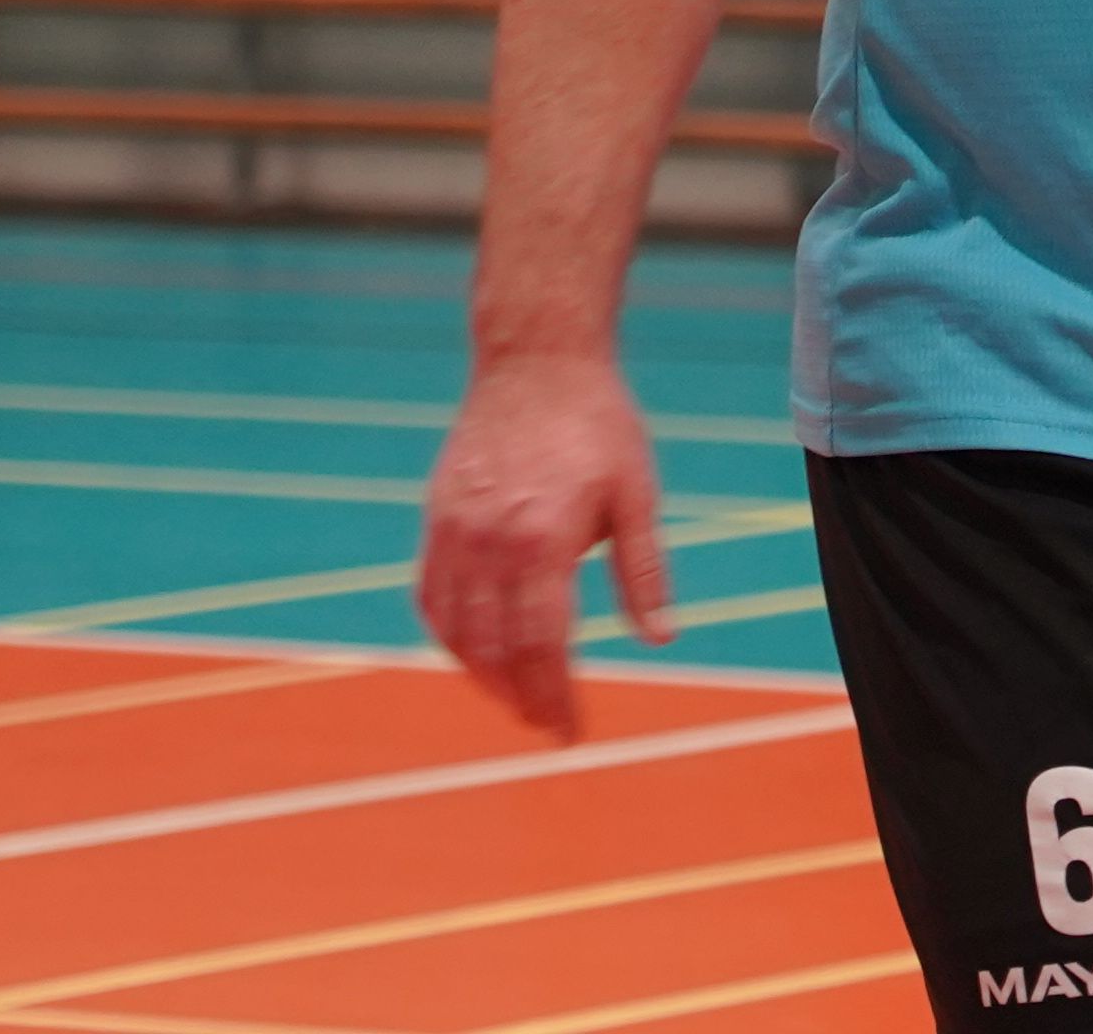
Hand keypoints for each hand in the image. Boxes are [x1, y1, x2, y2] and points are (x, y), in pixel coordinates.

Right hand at [416, 349, 668, 734]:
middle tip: (546, 724)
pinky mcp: (436, 519)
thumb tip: (661, 639)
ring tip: (515, 698)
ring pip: (455, 632)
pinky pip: (431, 596)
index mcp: (543, 540)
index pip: (542, 646)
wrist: (535, 361)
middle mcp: (488, 543)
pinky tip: (476, 652)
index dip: (554, 698)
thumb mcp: (636, 493)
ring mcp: (453, 532)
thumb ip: (644, 571)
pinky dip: (450, 636)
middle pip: (496, 650)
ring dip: (483, 676)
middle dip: (521, 698)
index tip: (569, 732)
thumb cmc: (596, 424)